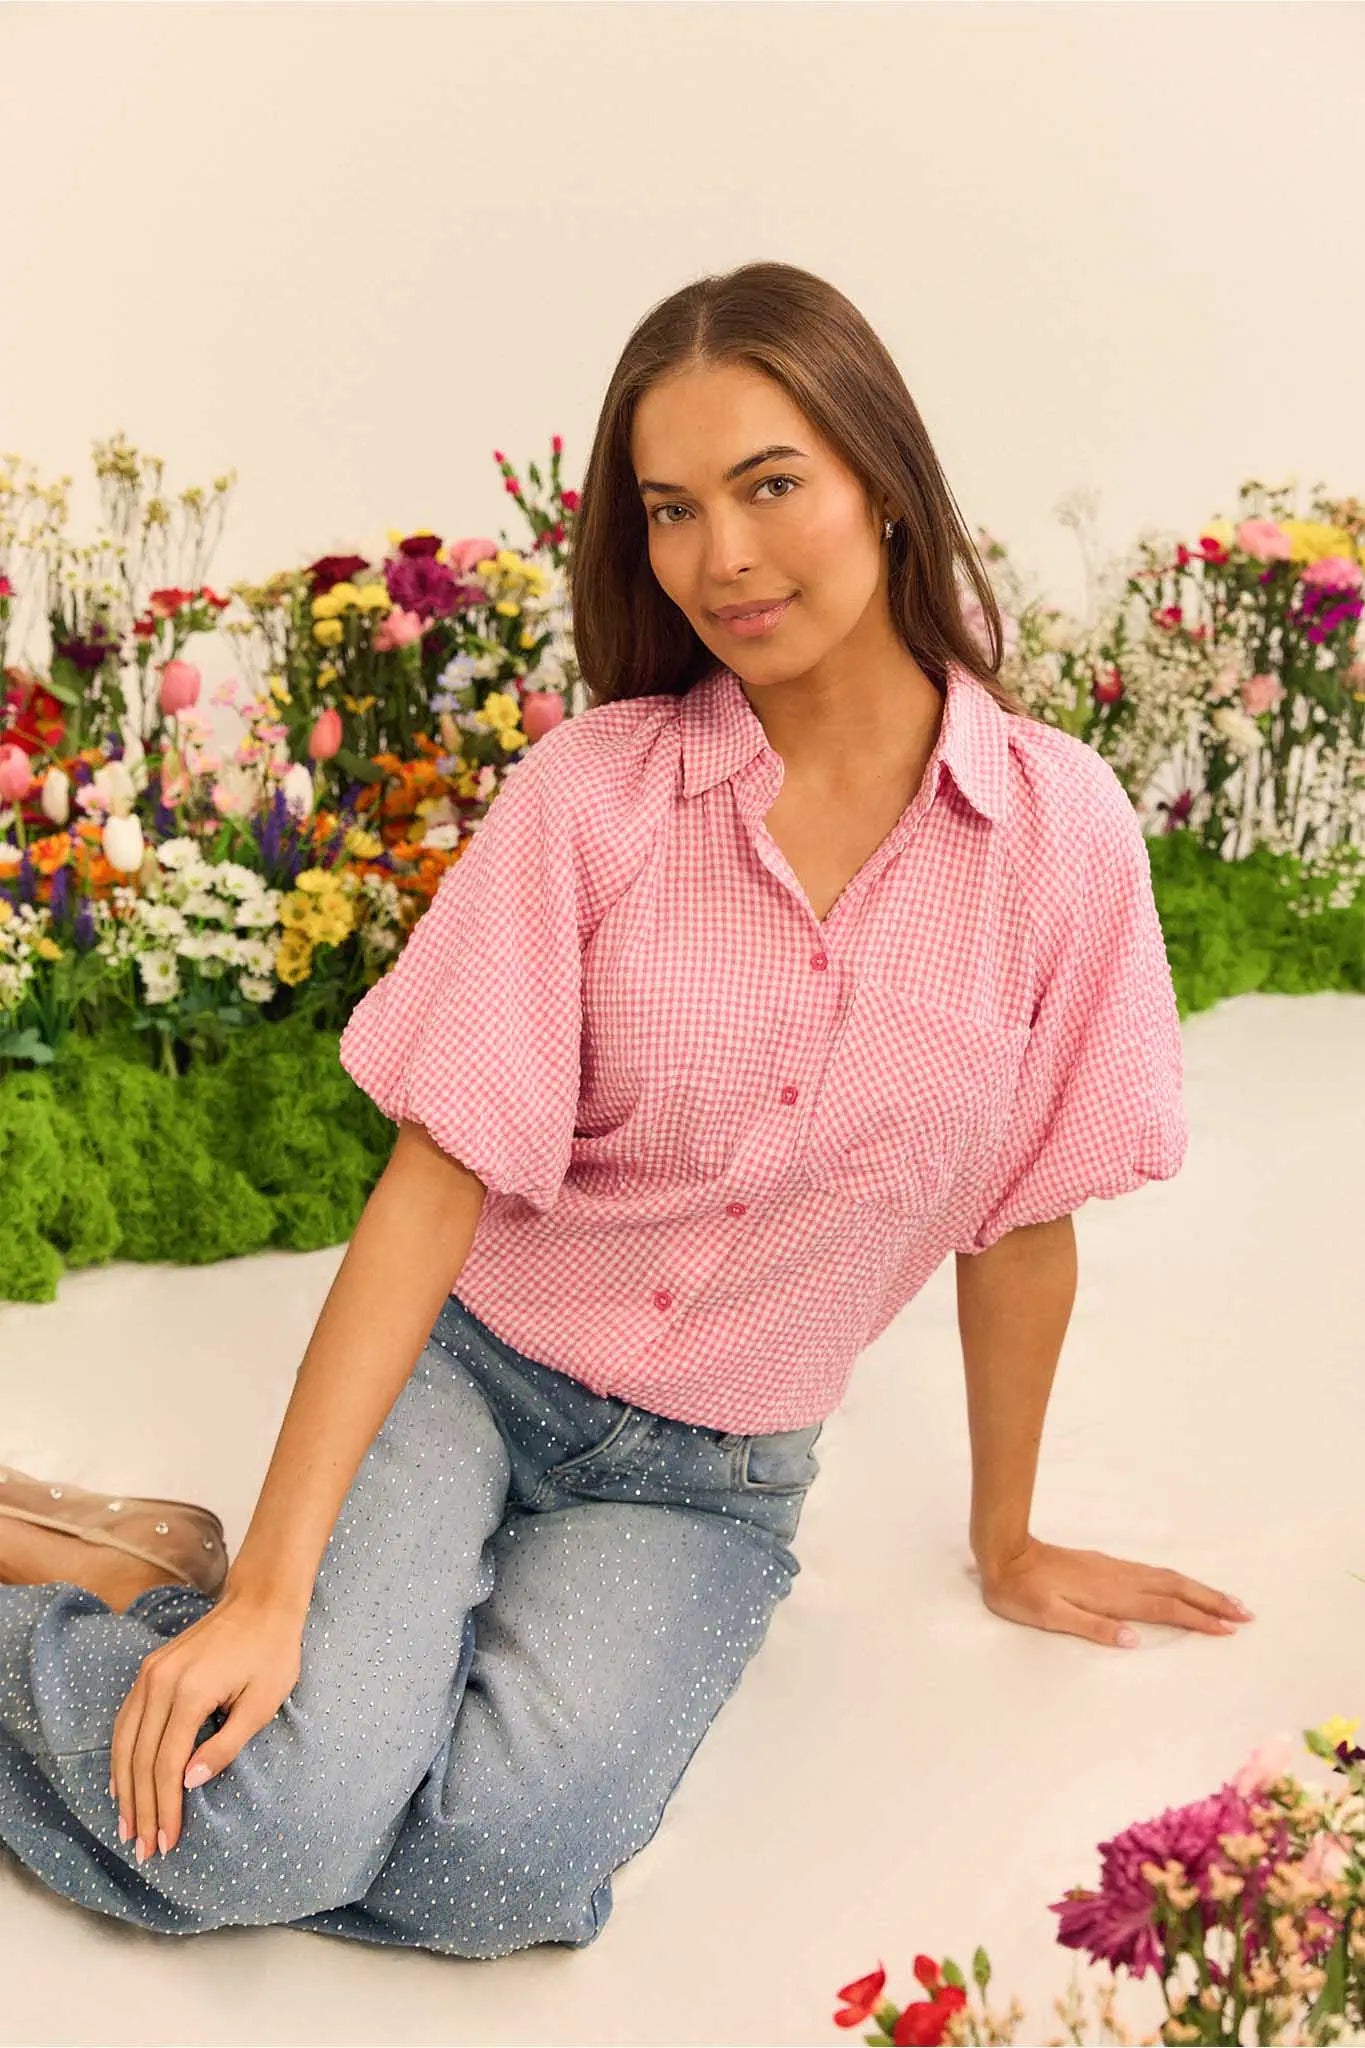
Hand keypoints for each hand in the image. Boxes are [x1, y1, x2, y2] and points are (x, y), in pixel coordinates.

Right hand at [110, 1586, 305, 1862]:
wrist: (261, 1600)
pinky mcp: (150, 1668)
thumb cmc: (272, 1652)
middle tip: (143, 1850)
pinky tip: (121, 1782)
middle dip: (141, 1809)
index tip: (167, 1843)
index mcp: (189, 1693)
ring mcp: (150, 1673)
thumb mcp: (262, 1703)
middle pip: (140, 1759)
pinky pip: (126, 1719)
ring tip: (127, 1827)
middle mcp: (160, 1683)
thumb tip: (189, 1783)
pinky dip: (120, 1755)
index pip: (167, 1765)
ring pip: (125, 1742)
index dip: (165, 1808)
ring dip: (125, 1788)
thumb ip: (226, 1745)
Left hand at [976, 1536, 1254, 1648]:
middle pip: (1176, 1589)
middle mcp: (1119, 1579)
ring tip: (1227, 1601)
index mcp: (1110, 1595)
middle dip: (1212, 1601)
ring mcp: (1114, 1569)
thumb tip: (1133, 1640)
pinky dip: (1178, 1582)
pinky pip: (1154, 1573)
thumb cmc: (1022, 1592)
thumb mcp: (1048, 1616)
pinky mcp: (1107, 1565)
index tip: (1229, 1629)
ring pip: (1168, 1578)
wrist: (1004, 1553)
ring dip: (1200, 1589)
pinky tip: (1182, 1587)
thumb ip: (1090, 1627)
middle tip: (1246, 1613)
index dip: (1198, 1619)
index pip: (1164, 1609)